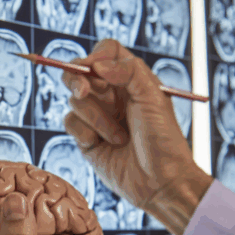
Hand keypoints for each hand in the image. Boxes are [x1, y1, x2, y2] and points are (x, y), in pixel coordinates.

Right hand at [61, 39, 212, 234]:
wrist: (160, 182)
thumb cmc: (164, 140)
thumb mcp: (154, 97)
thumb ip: (128, 71)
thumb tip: (97, 64)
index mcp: (131, 79)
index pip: (106, 52)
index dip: (96, 55)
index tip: (94, 68)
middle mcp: (112, 94)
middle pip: (79, 72)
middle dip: (77, 79)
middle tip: (84, 91)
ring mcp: (97, 115)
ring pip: (75, 100)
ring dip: (96, 118)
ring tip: (119, 136)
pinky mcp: (85, 137)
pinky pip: (70, 122)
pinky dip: (86, 132)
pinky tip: (105, 144)